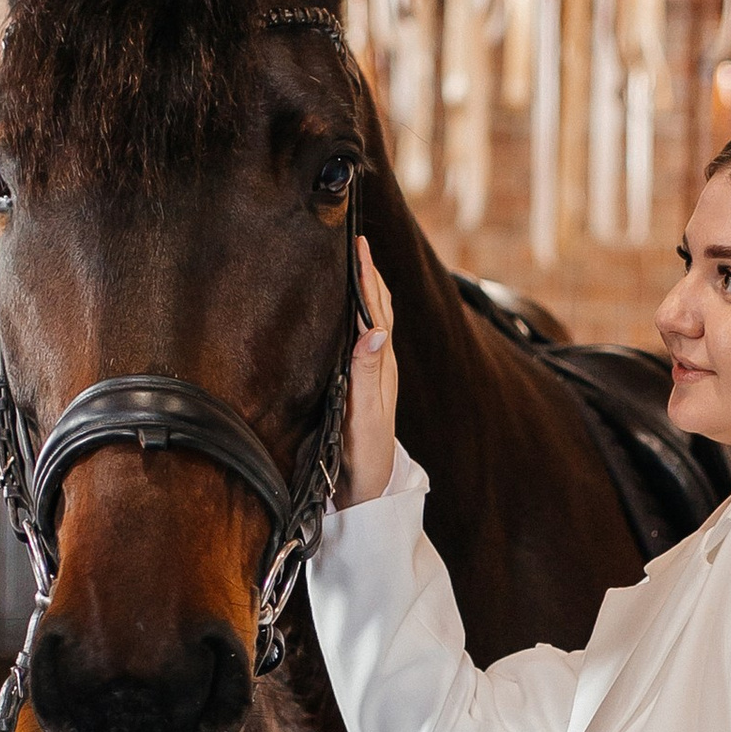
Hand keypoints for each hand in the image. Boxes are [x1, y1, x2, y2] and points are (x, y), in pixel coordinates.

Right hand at [343, 235, 398, 504]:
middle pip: (379, 308)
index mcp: (382, 365)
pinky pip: (363, 338)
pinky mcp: (364, 385)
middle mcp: (381, 364)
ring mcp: (375, 375)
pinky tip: (349, 312)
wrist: (367, 490)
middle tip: (355, 241)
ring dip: (367, 290)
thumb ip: (367, 374)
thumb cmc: (363, 456)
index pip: (376, 309)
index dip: (368, 275)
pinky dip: (359, 315)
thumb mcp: (364, 415)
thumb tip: (375, 330)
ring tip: (354, 264)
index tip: (358, 242)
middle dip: (369, 273)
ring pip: (374, 321)